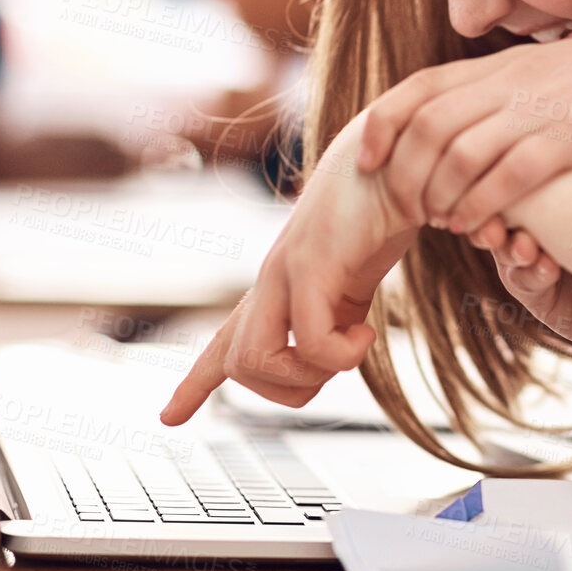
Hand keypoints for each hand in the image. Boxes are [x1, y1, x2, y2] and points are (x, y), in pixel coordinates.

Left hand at [160, 117, 417, 424]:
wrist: (402, 153)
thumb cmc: (384, 207)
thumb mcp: (356, 274)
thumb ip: (341, 308)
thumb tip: (344, 343)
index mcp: (283, 284)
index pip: (225, 340)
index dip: (195, 384)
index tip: (168, 417)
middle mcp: (273, 279)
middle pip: (237, 364)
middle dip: (287, 389)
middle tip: (338, 365)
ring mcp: (285, 270)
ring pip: (255, 361)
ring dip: (313, 375)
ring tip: (354, 344)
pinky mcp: (312, 263)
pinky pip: (308, 341)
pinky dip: (343, 355)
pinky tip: (368, 331)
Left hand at [354, 25, 571, 235]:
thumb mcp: (565, 84)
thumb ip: (521, 101)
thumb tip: (486, 136)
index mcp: (509, 65)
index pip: (420, 86)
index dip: (383, 123)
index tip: (368, 162)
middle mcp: (518, 78)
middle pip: (429, 124)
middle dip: (407, 175)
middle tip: (407, 214)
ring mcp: (547, 102)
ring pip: (461, 149)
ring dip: (442, 195)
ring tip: (444, 227)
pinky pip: (515, 168)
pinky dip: (488, 202)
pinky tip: (483, 228)